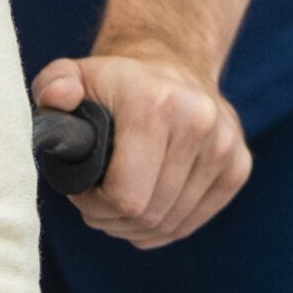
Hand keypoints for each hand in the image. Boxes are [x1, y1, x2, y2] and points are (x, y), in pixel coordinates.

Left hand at [34, 46, 250, 247]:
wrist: (171, 64)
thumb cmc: (114, 81)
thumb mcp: (73, 73)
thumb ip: (54, 84)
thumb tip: (59, 97)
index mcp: (155, 103)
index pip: (126, 196)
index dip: (95, 206)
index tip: (81, 190)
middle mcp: (198, 123)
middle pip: (149, 215)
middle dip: (112, 219)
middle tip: (95, 203)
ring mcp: (224, 146)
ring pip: (171, 224)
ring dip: (136, 226)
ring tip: (117, 204)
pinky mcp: (239, 166)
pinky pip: (193, 222)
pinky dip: (164, 227)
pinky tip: (145, 209)